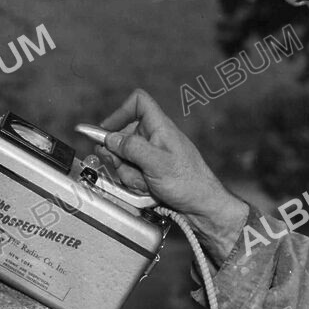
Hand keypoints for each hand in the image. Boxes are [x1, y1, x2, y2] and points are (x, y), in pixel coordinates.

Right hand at [96, 88, 248, 260]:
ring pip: (124, 157)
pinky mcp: (150, 169)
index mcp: (160, 127)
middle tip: (125, 167)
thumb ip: (132, 148)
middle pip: (123, 135)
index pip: (138, 102)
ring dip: (129, 173)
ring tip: (146, 182)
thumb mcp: (157, 163)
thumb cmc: (189, 183)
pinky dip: (135, 182)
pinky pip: (131, 172)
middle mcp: (155, 137)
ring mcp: (152, 154)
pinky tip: (148, 189)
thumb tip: (111, 138)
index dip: (120, 112)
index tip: (107, 130)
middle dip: (120, 155)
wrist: (201, 206)